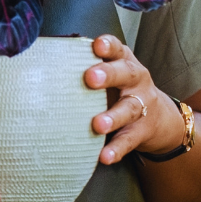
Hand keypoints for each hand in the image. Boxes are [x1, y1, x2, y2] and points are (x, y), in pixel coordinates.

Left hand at [84, 34, 183, 164]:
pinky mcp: (142, 130)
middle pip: (126, 74)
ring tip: (98, 125)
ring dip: (113, 117)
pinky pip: (129, 140)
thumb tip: (43, 62)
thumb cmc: (120, 89)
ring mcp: (142, 106)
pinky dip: (117, 149)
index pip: (117, 49)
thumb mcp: (111, 73)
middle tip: (90, 78)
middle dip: (108, 75)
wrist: (158, 118)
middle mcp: (136, 81)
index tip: (97, 45)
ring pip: (129, 109)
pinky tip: (105, 156)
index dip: (108, 46)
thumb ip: (86, 66)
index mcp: (124, 62)